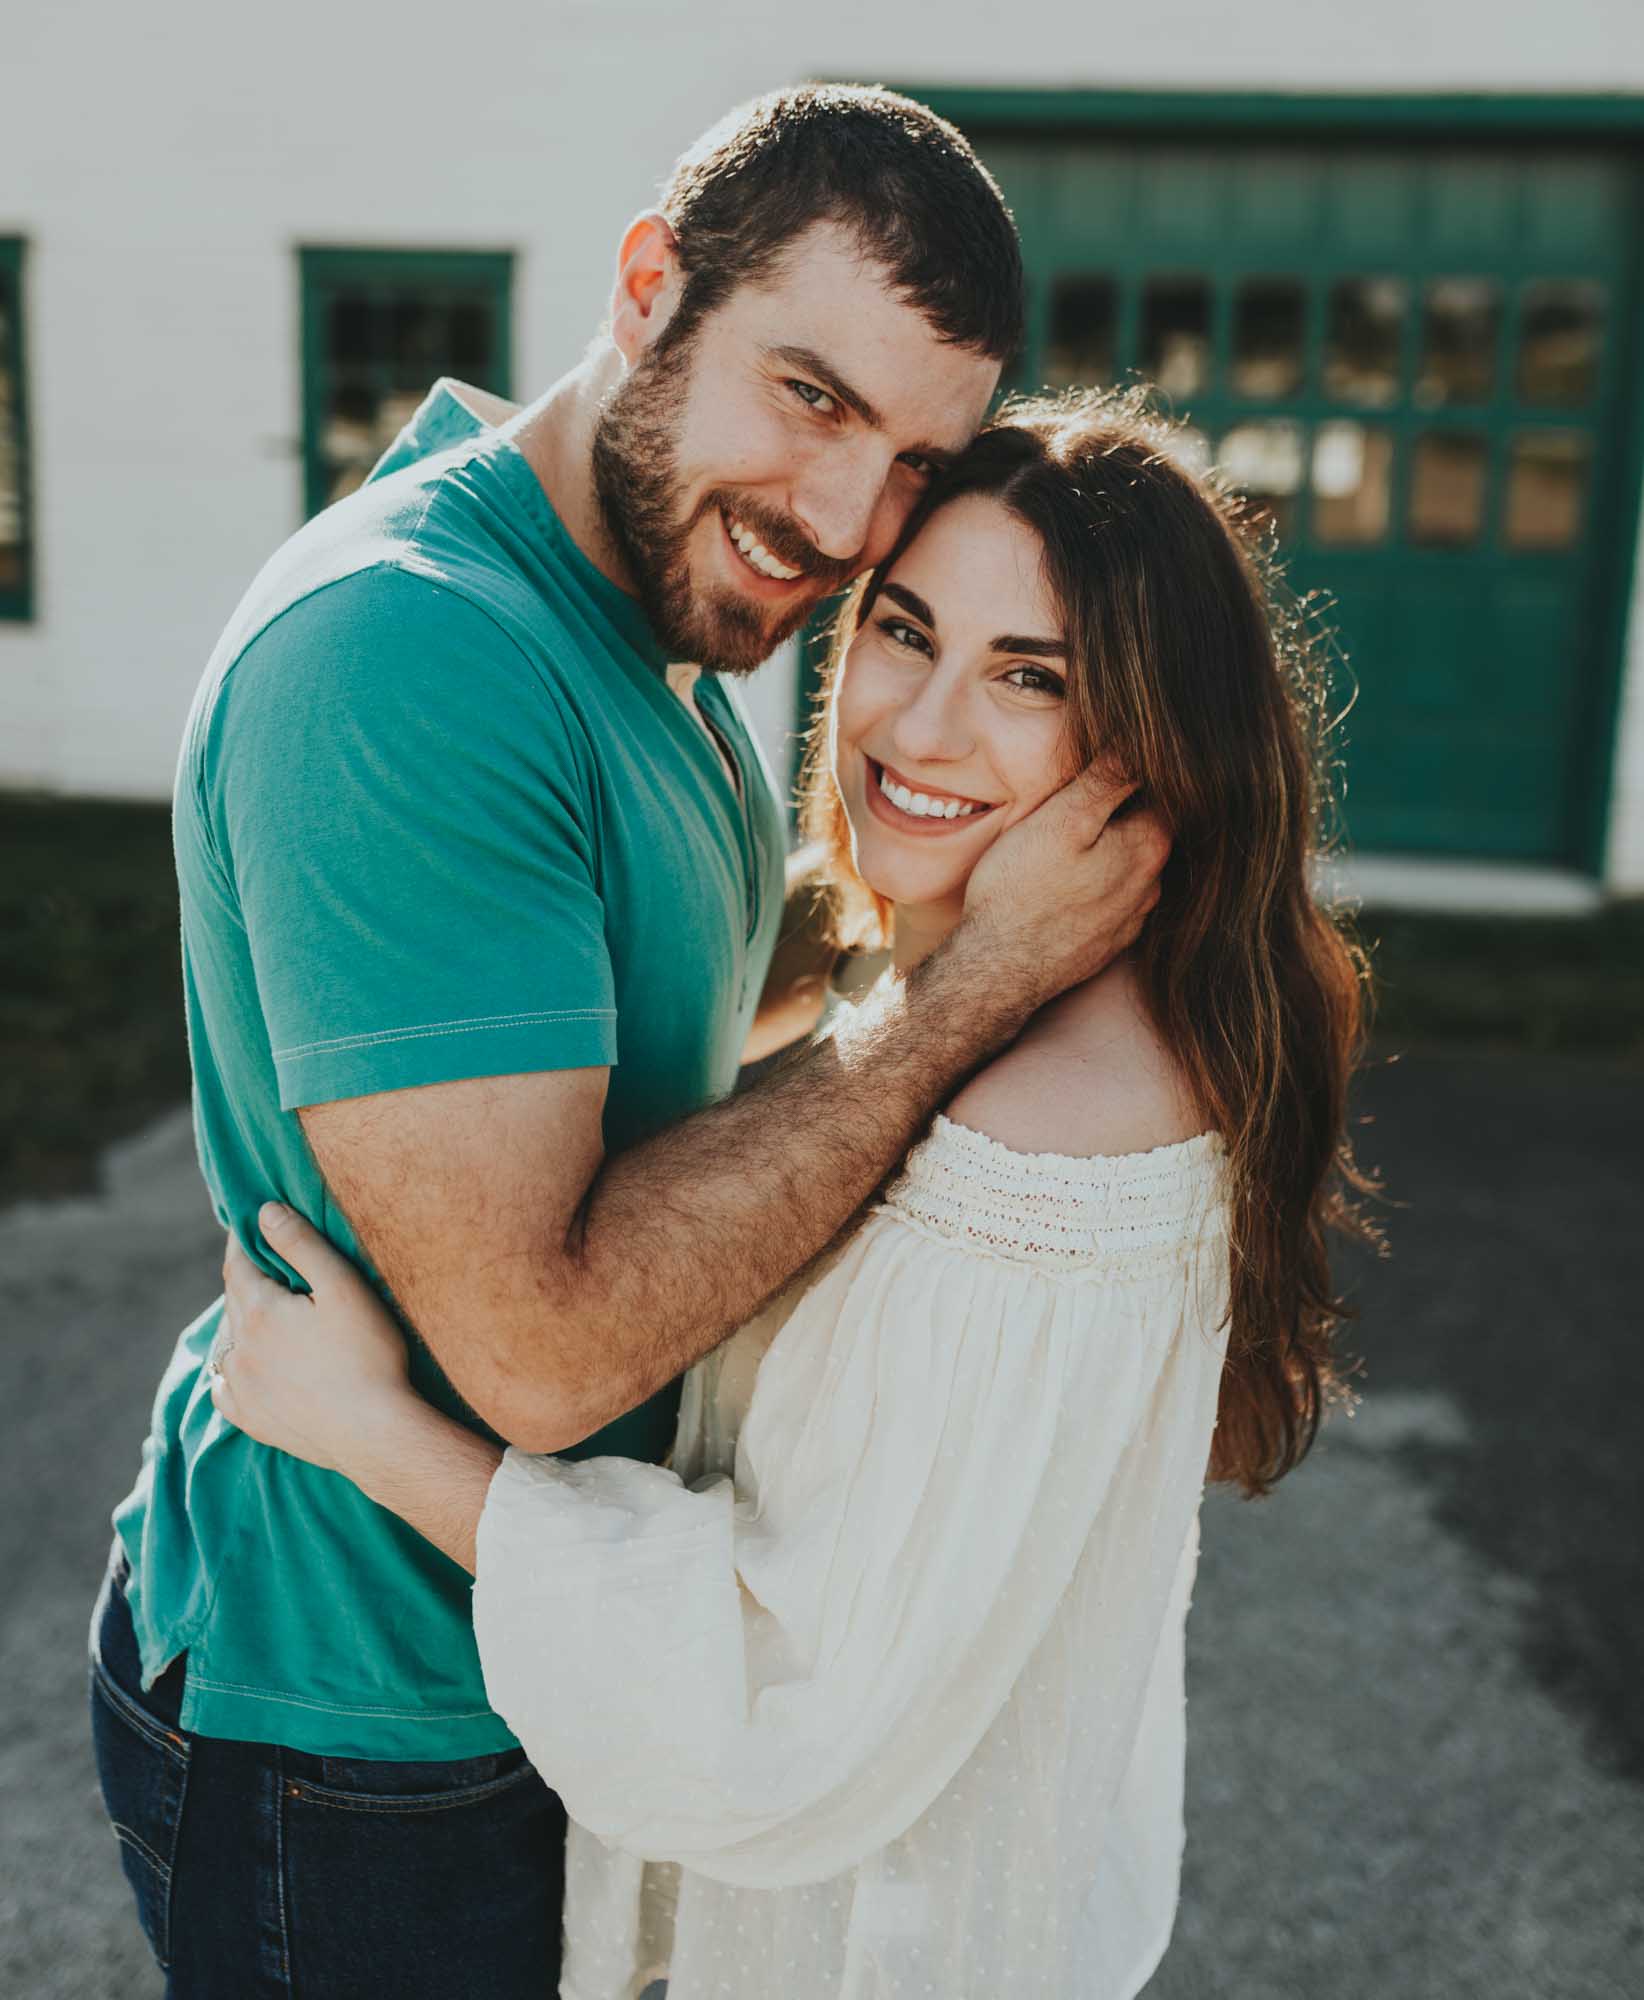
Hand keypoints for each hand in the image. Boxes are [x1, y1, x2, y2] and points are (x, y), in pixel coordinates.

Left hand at [209, 1203, 416, 1479]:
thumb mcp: (343, 1288)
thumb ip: (302, 1245)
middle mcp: (238, 1350)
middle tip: (266, 1265)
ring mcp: (242, 1389)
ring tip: (263, 1314)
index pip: (238, 1265)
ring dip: (239, 1323)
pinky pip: (224, 1389)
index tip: (251, 1225)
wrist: (375, 1434)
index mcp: (258, 1312)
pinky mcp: (252, 1420)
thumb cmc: (368, 1355)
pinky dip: (231, 1371)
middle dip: (246, 1279)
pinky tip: (247, 1368)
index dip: (243, 1241)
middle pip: (233, 1301)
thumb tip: (264, 1212)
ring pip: (226, 1344)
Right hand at [957, 768, 1168, 1008]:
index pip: (1162, 791)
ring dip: (1108, 853)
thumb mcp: (1061, 819)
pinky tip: (1065, 885)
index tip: (1101, 766)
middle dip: (1120, 813)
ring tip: (1066, 845)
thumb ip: (1107, 779)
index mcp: (1148, 847)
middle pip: (1147, 830)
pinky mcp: (1108, 943)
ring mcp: (1132, 919)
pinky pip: (1112, 902)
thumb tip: (1142, 743)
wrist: (998, 971)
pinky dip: (1096, 887)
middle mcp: (1151, 885)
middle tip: (1075, 803)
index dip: (1133, 772)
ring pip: (1130, 868)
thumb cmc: (1021, 890)